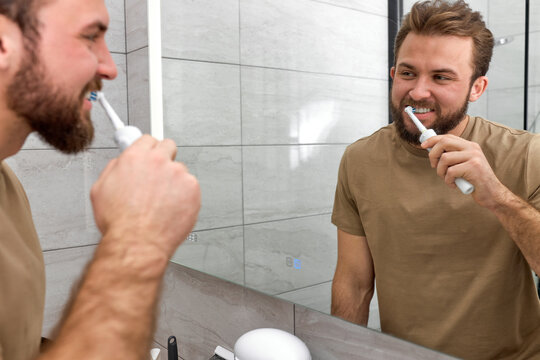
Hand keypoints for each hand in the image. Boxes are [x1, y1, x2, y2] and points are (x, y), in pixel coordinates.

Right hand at [90, 135, 200, 256]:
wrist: (137, 243)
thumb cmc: (120, 222)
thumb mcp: (101, 189)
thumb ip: (114, 169)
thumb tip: (122, 163)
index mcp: (135, 158)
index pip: (148, 140)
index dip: (148, 150)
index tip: (150, 155)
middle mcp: (159, 162)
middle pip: (168, 147)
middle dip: (164, 158)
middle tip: (159, 176)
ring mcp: (178, 175)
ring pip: (180, 170)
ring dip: (174, 182)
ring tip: (162, 202)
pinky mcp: (193, 189)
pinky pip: (190, 187)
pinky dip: (184, 196)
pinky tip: (172, 208)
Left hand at [421, 134, 507, 208]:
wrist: (492, 193)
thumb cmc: (474, 180)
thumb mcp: (464, 164)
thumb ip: (453, 157)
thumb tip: (432, 151)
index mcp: (470, 146)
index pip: (448, 137)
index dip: (433, 140)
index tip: (423, 145)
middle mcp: (472, 148)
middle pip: (444, 142)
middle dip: (433, 154)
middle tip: (433, 166)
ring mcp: (474, 157)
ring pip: (445, 158)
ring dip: (441, 171)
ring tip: (447, 178)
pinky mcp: (473, 167)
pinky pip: (450, 172)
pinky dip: (448, 181)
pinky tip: (454, 185)